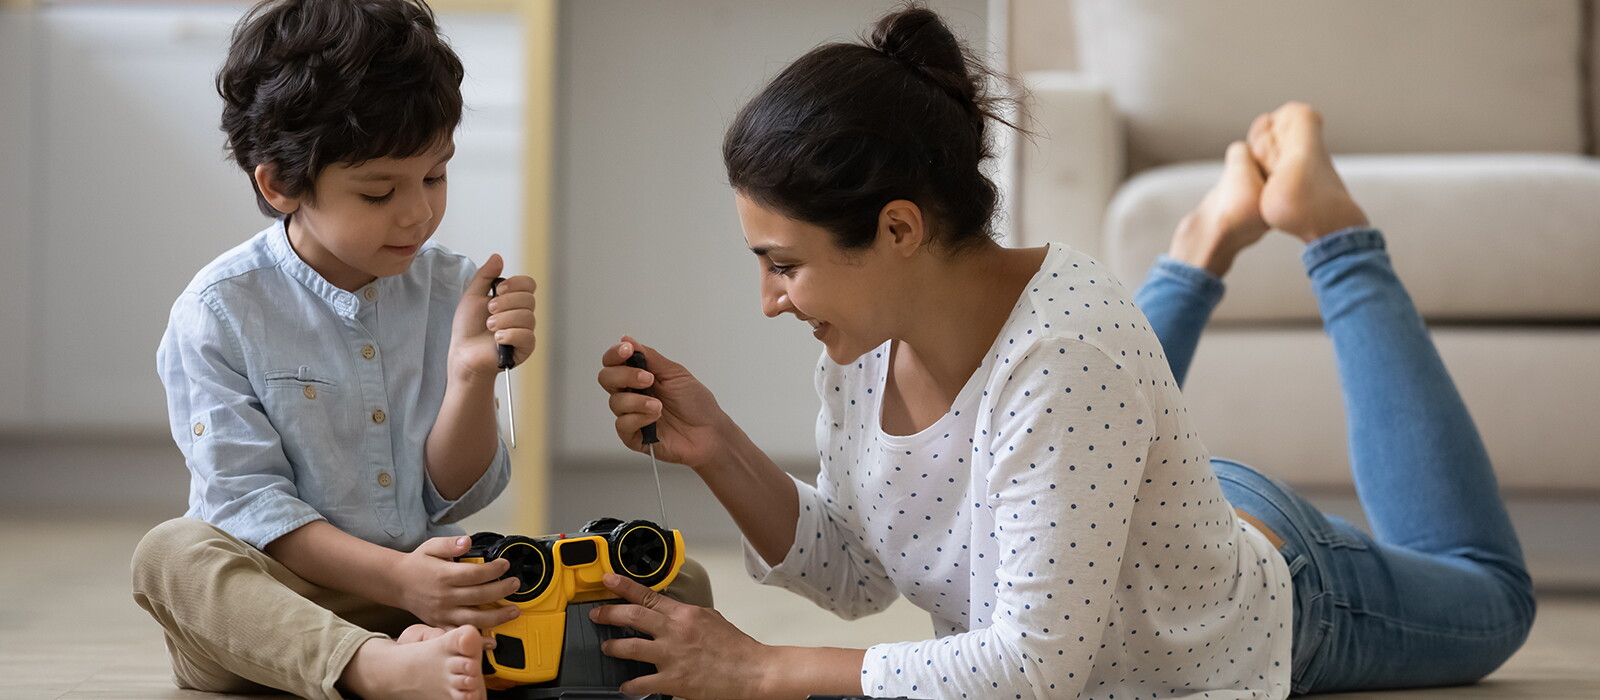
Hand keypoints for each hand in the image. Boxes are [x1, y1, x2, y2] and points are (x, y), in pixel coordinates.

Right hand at [393, 535, 522, 629]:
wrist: (397, 583)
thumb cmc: (417, 564)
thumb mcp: (431, 546)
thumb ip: (451, 543)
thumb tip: (467, 542)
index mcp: (444, 575)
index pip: (475, 574)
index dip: (494, 570)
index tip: (505, 565)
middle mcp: (444, 596)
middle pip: (479, 596)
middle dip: (502, 591)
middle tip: (515, 584)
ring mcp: (443, 613)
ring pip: (474, 619)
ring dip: (497, 617)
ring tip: (513, 611)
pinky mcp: (440, 624)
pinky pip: (460, 634)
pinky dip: (476, 639)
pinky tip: (491, 640)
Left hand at [450, 253, 536, 384]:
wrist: (464, 353)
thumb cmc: (468, 327)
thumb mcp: (473, 295)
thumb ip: (485, 275)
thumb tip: (497, 257)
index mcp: (513, 300)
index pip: (529, 284)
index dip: (516, 284)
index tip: (498, 290)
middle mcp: (522, 313)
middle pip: (528, 299)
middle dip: (505, 303)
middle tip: (489, 311)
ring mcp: (525, 330)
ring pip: (527, 317)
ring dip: (503, 320)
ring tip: (489, 326)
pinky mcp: (525, 347)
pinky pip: (527, 335)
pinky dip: (510, 334)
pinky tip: (497, 339)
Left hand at [591, 573, 767, 698]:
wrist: (751, 670)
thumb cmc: (736, 648)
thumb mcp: (711, 619)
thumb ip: (687, 615)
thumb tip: (671, 611)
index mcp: (685, 614)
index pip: (647, 594)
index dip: (623, 586)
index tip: (608, 581)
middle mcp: (675, 631)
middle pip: (632, 615)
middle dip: (608, 613)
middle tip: (597, 614)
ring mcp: (672, 655)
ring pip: (630, 647)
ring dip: (613, 647)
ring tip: (606, 647)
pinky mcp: (673, 679)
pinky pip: (642, 682)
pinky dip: (630, 686)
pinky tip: (625, 686)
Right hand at [597, 336, 731, 471]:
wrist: (710, 433)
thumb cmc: (696, 404)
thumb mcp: (675, 374)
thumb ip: (650, 357)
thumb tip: (628, 340)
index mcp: (640, 376)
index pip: (614, 362)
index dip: (615, 354)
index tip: (627, 350)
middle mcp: (633, 394)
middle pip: (606, 379)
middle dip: (625, 375)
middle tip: (647, 379)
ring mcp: (632, 415)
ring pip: (615, 402)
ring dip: (637, 401)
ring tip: (659, 405)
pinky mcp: (634, 436)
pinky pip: (622, 424)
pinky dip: (638, 418)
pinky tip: (654, 419)